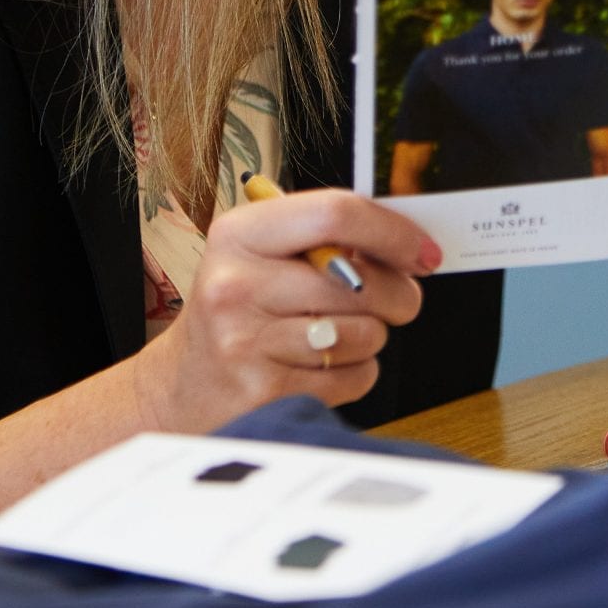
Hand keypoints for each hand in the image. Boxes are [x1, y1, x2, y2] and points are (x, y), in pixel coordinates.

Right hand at [136, 188, 440, 427]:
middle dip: (398, 295)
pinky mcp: (264, 394)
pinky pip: (354, 377)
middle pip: (361, 282)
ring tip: (334, 335)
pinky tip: (319, 366)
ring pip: (365, 333)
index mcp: (238, 234)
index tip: (424, 252)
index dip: (393, 232)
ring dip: (369, 337)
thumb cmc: (239, 310)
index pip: (334, 214)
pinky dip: (354, 373)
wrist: (183, 385)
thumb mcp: (262, 255)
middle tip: (397, 300)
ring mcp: (245, 343)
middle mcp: (235, 285)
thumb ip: (326, 239)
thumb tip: (411, 244)